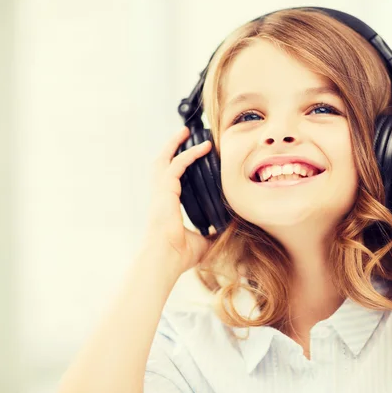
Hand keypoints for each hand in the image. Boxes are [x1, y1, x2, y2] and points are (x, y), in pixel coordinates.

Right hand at [143, 126, 213, 277]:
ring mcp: (159, 193)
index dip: (179, 163)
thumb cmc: (179, 255)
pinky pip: (176, 165)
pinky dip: (188, 154)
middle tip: (184, 133)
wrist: (166, 260)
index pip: (171, 178)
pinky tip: (201, 148)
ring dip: (175, 144)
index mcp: (167, 205)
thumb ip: (215, 232)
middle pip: (162, 163)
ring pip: (164, 160)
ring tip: (186, 131)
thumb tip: (232, 227)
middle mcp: (160, 196)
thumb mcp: (204, 241)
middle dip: (172, 146)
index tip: (191, 154)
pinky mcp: (164, 192)